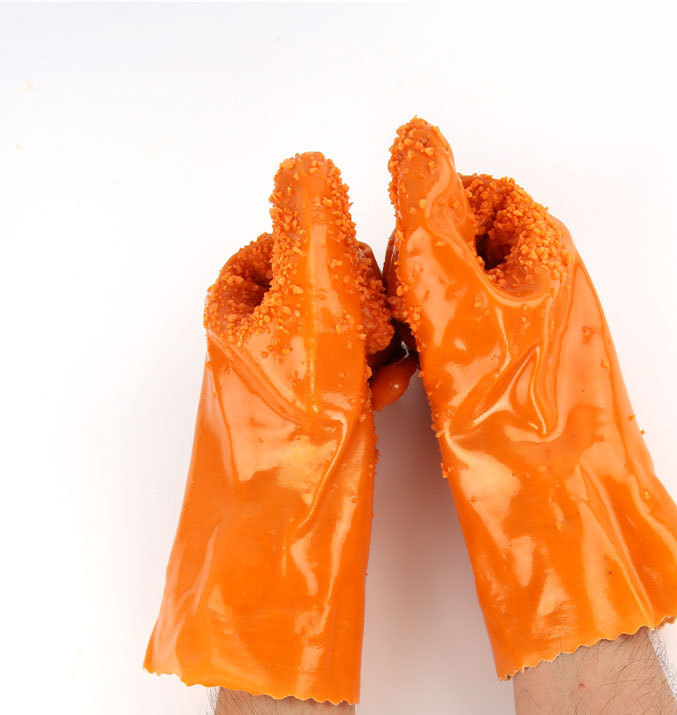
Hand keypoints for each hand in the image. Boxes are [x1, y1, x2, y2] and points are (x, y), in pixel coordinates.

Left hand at [145, 152, 394, 703]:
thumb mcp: (303, 317)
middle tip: (372, 337)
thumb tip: (309, 163)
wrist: (287, 536)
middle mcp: (260, 331)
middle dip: (366, 304)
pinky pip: (358, 364)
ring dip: (380, 338)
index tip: (359, 289)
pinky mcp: (318, 405)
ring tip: (381, 369)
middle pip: (334, 279)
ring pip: (354, 321)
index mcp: (240, 300)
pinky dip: (377, 372)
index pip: (300, 237)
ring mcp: (291, 369)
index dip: (340, 259)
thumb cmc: (290, 434)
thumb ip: (312, 237)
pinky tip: (384, 393)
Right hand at [385, 117, 676, 675]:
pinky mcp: (509, 371)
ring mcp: (526, 329)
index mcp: (543, 251)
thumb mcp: (457, 299)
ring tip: (396, 351)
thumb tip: (415, 138)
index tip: (400, 258)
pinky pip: (457, 338)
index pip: (476, 193)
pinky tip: (407, 378)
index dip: (427, 216)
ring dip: (410, 315)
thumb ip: (430, 217)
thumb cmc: (515, 411)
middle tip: (395, 313)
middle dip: (413, 273)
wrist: (556, 510)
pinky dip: (426, 348)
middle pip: (458, 243)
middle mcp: (540, 283)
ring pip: (450, 294)